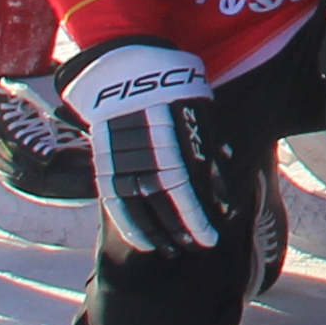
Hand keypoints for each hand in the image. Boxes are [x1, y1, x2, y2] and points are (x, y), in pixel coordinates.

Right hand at [61, 43, 230, 253]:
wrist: (124, 72)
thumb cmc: (171, 90)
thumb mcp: (198, 113)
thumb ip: (206, 154)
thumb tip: (220, 191)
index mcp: (173, 144)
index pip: (188, 192)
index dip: (199, 218)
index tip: (212, 236)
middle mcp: (147, 158)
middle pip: (166, 206)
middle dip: (183, 231)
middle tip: (197, 249)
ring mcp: (123, 163)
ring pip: (141, 210)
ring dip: (158, 235)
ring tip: (172, 252)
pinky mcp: (105, 165)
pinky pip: (117, 203)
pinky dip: (130, 225)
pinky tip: (143, 241)